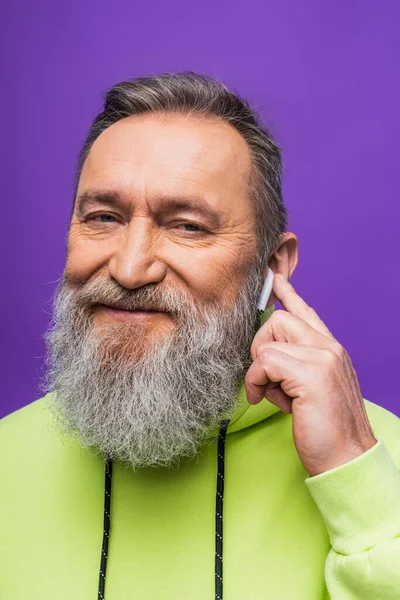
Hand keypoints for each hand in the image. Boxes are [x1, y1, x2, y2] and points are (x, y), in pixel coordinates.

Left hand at [245, 273, 376, 475]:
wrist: (346, 458)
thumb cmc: (325, 429)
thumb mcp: (308, 389)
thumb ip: (293, 366)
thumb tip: (265, 358)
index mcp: (331, 349)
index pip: (306, 312)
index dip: (287, 294)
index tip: (274, 278)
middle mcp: (329, 347)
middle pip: (278, 320)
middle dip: (260, 346)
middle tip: (265, 377)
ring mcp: (322, 357)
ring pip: (269, 339)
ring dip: (259, 368)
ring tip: (271, 393)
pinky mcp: (311, 373)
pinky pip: (264, 362)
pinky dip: (255, 381)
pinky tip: (262, 399)